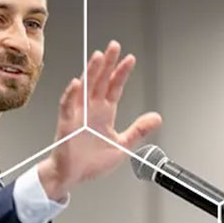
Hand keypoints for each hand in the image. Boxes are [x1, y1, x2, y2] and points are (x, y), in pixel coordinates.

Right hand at [37, 42, 160, 201]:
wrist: (71, 175)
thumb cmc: (91, 161)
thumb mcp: (122, 146)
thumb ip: (139, 131)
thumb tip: (156, 118)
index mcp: (104, 113)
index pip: (114, 87)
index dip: (121, 73)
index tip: (130, 59)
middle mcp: (91, 109)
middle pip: (100, 80)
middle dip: (107, 63)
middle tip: (114, 47)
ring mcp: (78, 114)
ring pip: (85, 87)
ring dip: (91, 72)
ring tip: (98, 57)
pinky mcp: (66, 123)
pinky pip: (67, 106)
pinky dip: (71, 94)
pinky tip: (76, 83)